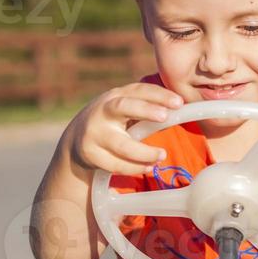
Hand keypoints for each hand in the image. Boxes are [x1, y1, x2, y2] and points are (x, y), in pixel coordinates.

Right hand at [66, 82, 183, 175]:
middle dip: (145, 110)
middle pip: (123, 107)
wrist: (76, 139)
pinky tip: (148, 167)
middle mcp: (103, 111)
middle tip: (165, 117)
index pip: (138, 90)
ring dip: (144, 152)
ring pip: (121, 144)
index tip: (179, 103)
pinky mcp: (89, 153)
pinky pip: (114, 164)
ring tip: (161, 155)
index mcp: (116, 96)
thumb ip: (146, 109)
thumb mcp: (124, 109)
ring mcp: (94, 133)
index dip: (159, 95)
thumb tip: (181, 111)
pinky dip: (133, 168)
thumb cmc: (112, 122)